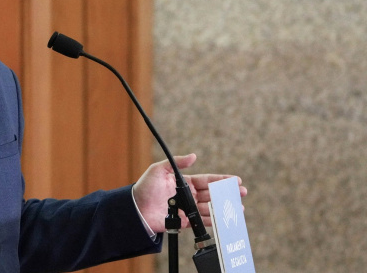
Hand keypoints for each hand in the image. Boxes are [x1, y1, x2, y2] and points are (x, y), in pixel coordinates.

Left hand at [132, 153, 246, 233]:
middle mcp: (188, 195)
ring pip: (210, 207)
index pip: (207, 180)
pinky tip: (224, 218)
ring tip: (238, 207)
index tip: (236, 180)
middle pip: (212, 194)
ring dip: (224, 207)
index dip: (221, 180)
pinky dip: (213, 220)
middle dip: (227, 193)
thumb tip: (194, 156)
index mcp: (184, 182)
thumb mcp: (159, 170)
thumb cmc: (145, 187)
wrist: (136, 208)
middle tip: (241, 192)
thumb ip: (177, 163)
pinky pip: (201, 221)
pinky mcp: (185, 222)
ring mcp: (187, 209)